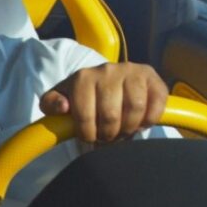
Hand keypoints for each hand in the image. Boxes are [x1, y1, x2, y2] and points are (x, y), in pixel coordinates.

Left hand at [39, 62, 167, 142]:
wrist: (106, 81)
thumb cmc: (81, 96)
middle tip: (107, 136)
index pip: (85, 115)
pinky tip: (140, 122)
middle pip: (111, 115)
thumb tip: (63, 106)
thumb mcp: (59, 99)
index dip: (88, 133)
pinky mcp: (153, 78)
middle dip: (108, 134)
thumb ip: (50, 104)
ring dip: (129, 128)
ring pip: (135, 109)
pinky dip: (149, 120)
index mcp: (83, 77)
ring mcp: (132, 71)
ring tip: (122, 130)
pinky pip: (156, 104)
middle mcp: (108, 70)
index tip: (89, 136)